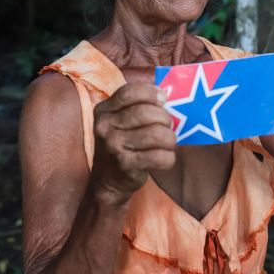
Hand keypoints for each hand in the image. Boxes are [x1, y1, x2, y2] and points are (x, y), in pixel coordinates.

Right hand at [91, 84, 176, 204]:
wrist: (107, 180)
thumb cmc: (122, 144)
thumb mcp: (119, 121)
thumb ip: (137, 106)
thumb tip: (166, 93)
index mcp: (103, 110)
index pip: (129, 93)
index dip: (151, 93)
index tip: (163, 98)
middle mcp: (105, 126)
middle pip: (145, 112)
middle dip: (165, 118)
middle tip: (169, 125)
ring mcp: (113, 146)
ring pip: (156, 134)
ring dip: (170, 138)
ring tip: (169, 142)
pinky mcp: (125, 164)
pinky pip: (158, 156)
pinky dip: (169, 157)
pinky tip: (166, 157)